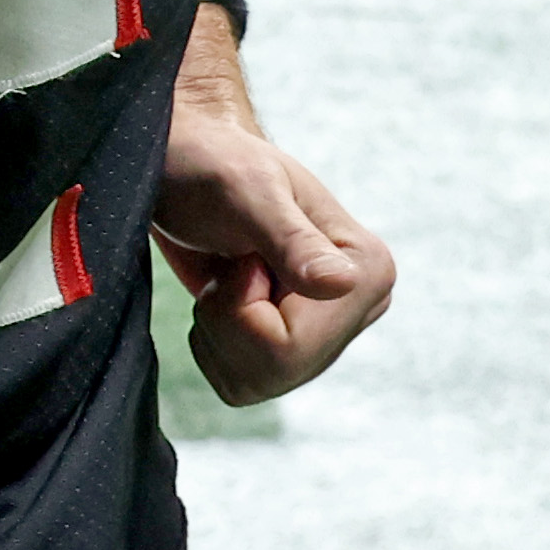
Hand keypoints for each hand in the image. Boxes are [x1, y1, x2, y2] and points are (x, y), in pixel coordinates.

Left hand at [155, 72, 390, 409]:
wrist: (182, 166)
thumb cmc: (212, 163)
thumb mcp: (247, 191)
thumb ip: (292, 239)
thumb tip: (344, 284)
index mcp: (367, 271)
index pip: (292, 345)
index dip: (242, 305)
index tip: (245, 253)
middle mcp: (358, 309)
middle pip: (277, 370)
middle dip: (228, 319)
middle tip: (231, 264)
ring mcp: (325, 336)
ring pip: (257, 384)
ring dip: (219, 329)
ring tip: (229, 274)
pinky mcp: (291, 352)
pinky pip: (239, 386)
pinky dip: (213, 343)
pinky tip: (224, 295)